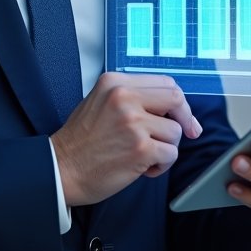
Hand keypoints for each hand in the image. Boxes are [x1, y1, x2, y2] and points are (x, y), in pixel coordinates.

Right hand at [52, 72, 202, 206]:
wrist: (62, 169)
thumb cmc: (81, 141)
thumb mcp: (100, 101)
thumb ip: (132, 97)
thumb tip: (170, 104)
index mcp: (116, 83)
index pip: (164, 82)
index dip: (179, 101)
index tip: (184, 116)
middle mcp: (125, 98)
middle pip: (176, 99)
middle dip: (186, 118)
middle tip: (189, 132)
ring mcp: (133, 123)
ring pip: (175, 131)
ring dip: (166, 148)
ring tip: (144, 156)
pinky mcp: (140, 149)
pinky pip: (170, 154)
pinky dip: (161, 165)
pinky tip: (143, 168)